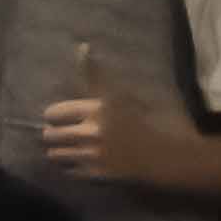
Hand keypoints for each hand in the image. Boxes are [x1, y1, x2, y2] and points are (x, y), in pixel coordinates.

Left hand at [38, 45, 177, 186]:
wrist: (171, 157)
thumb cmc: (151, 120)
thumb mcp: (124, 95)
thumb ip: (97, 75)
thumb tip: (82, 46)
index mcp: (99, 107)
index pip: (53, 113)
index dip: (56, 116)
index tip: (65, 119)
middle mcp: (93, 130)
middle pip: (50, 135)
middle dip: (55, 134)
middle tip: (67, 135)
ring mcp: (94, 155)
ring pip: (56, 155)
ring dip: (61, 152)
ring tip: (73, 150)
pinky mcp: (97, 175)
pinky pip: (69, 171)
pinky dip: (73, 167)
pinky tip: (85, 162)